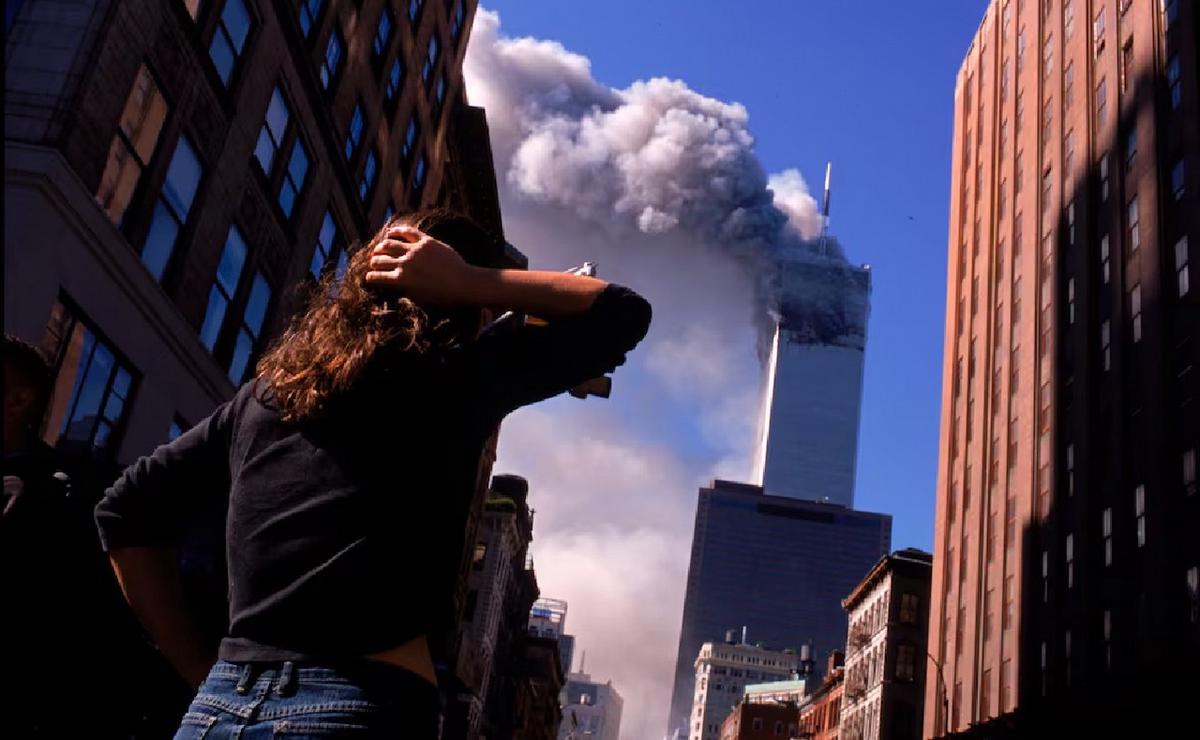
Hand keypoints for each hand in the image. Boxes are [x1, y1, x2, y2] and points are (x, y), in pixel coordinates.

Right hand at [365, 225, 481, 306]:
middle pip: (381, 259)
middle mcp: (405, 264)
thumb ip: (405, 290)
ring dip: (381, 247)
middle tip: (373, 262)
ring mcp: (415, 251)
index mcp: (402, 280)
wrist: (463, 283)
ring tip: (379, 249)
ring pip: (390, 244)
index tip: (368, 277)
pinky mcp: (426, 241)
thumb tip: (394, 286)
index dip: (370, 277)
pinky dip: (396, 231)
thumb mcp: (419, 298)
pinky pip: (407, 232)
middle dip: (374, 262)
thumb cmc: (443, 297)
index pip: (378, 277)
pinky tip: (390, 232)